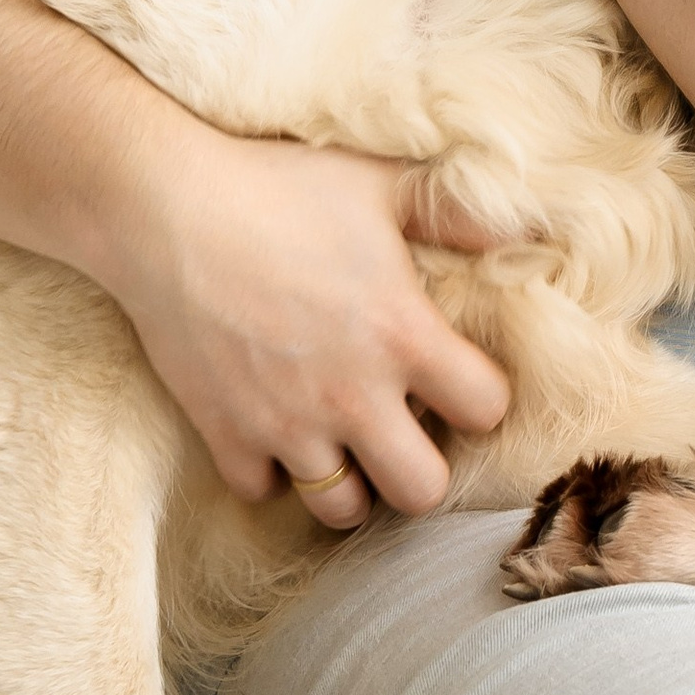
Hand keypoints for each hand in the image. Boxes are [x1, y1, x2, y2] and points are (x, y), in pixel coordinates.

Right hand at [101, 115, 509, 529]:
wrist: (163, 207)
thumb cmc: (278, 187)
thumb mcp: (379, 184)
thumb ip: (456, 213)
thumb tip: (531, 225)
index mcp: (403, 335)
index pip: (486, 410)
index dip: (482, 398)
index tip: (459, 380)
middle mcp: (353, 395)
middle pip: (422, 493)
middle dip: (423, 468)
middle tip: (406, 432)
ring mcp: (286, 424)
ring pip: (342, 510)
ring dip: (351, 482)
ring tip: (345, 440)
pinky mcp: (225, 435)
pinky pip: (263, 491)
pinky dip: (272, 471)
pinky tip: (275, 428)